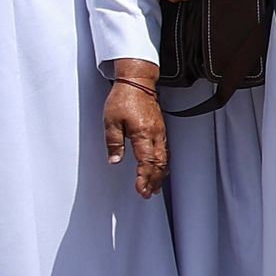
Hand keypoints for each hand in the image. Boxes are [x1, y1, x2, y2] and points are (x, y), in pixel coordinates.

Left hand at [103, 69, 165, 196]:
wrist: (138, 82)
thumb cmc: (123, 99)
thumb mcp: (110, 121)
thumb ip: (114, 142)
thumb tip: (115, 160)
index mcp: (143, 133)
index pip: (146, 161)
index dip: (144, 178)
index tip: (140, 190)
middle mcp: (155, 135)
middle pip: (159, 164)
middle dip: (154, 180)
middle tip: (147, 193)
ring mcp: (160, 132)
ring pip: (164, 158)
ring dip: (160, 174)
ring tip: (154, 187)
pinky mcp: (160, 129)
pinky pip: (165, 151)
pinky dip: (163, 164)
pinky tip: (160, 169)